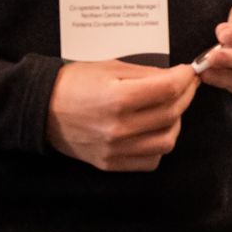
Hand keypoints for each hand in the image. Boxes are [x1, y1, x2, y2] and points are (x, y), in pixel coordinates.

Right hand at [46, 60, 199, 171]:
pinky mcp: (110, 164)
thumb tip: (177, 77)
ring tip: (169, 108)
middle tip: (185, 85)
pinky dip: (159, 144)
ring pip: (167, 140)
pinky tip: (154, 129)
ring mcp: (114, 150)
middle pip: (172, 113)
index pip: (169, 90)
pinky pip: (151, 160)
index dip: (185, 78)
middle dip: (185, 95)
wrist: (42, 109)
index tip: (189, 72)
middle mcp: (118, 128)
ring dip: (175, 121)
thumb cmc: (76, 83)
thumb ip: (148, 74)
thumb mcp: (112, 68)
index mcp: (117, 99)